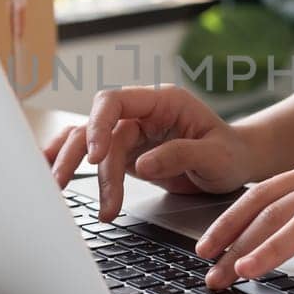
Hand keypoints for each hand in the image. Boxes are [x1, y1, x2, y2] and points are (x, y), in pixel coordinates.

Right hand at [42, 85, 257, 219]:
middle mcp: (142, 113)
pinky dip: (74, 164)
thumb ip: (181, 156)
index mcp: (162, 102)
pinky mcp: (128, 153)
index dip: (98, 125)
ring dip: (72, 165)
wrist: (236, 164)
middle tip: (65, 183)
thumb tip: (143, 165)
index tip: (95, 156)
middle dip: (77, 154)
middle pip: (95, 125)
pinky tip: (57, 176)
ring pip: (89, 142)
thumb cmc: (231, 154)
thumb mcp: (216, 157)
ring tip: (61, 192)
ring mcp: (132, 132)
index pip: (116, 101)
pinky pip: (96, 157)